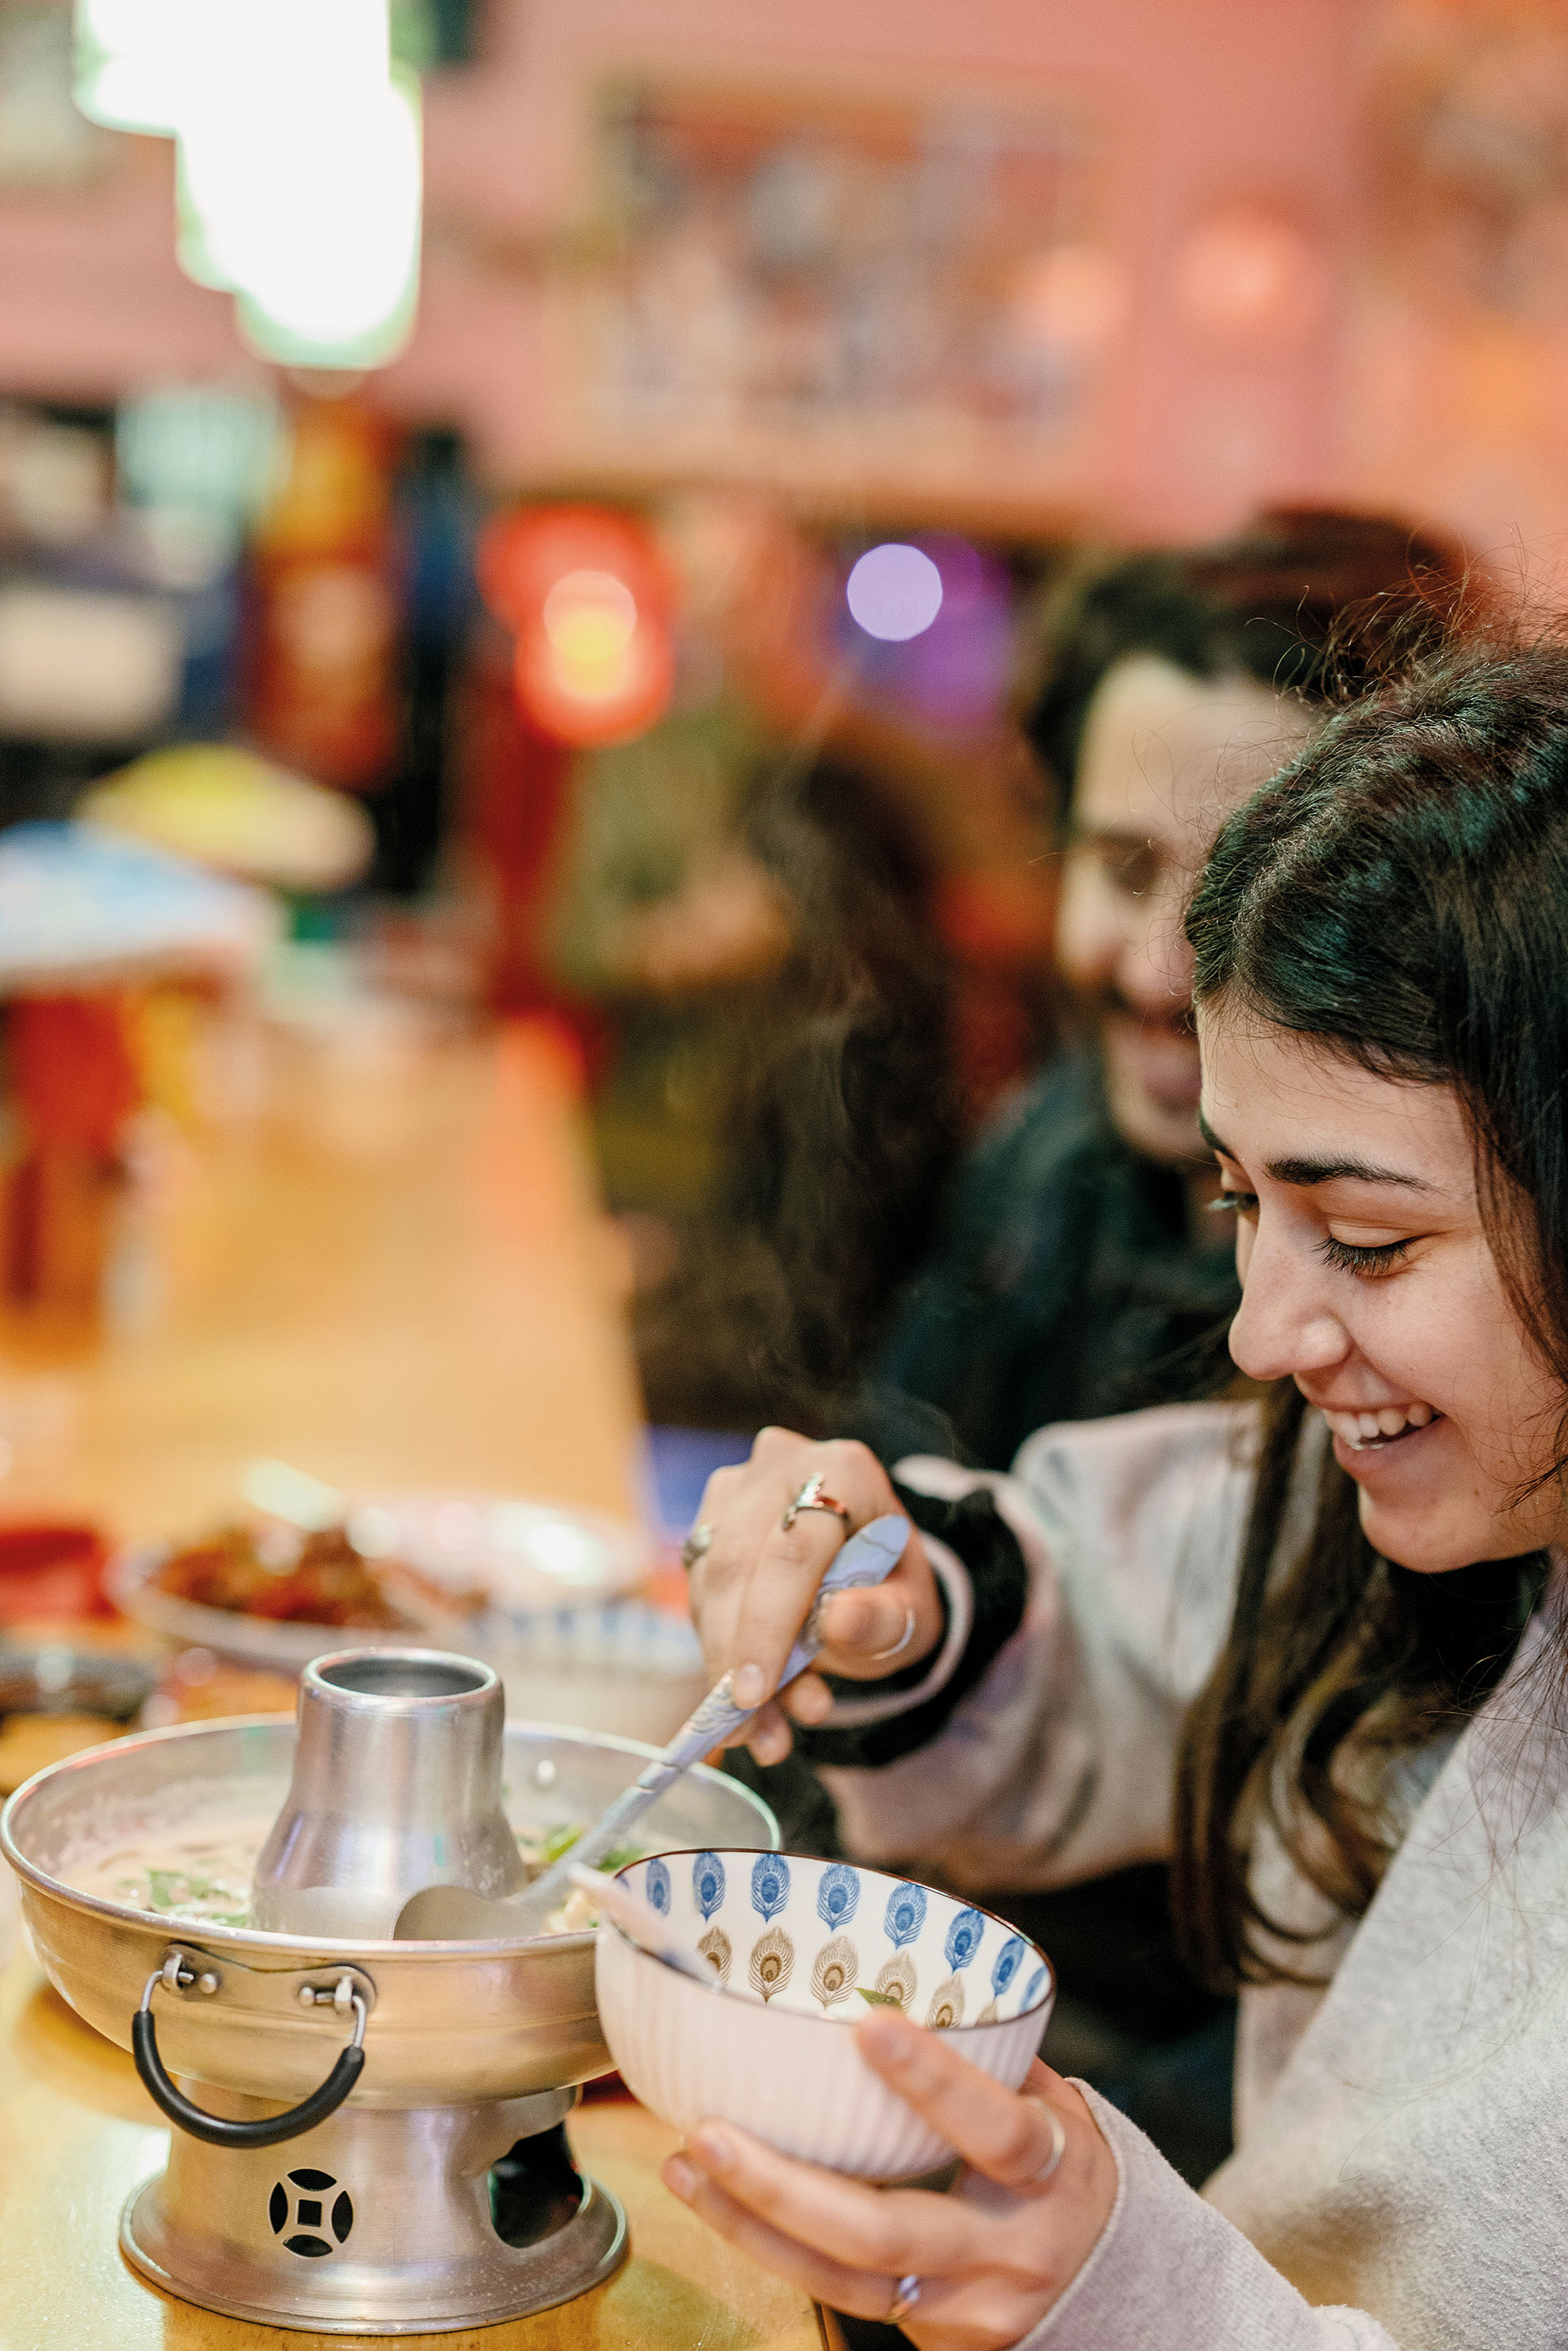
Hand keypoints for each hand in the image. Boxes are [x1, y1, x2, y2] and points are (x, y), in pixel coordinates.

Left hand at [662, 2008, 1118, 2349]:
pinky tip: (724, 2202)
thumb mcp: (1058, 2107)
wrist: (1125, 2296)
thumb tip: (905, 1971)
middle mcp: (1008, 2252)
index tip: (870, 2023)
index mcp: (1050, 2175)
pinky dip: (777, 2248)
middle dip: (787, 2187)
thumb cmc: (1073, 2176)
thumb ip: (991, 2054)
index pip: (996, 2131)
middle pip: (887, 2232)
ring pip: (844, 2280)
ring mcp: (964, 2307)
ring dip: (753, 2222)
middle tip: (713, 2130)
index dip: (936, 2080)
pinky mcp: (931, 2336)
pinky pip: (844, 2295)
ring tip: (687, 2164)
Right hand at [688, 1428, 944, 1764]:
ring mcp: (736, 1488)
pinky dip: (716, 1653)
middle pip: (737, 1566)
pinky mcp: (708, 1521)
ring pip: (708, 1583)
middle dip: (737, 1658)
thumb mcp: (912, 1615)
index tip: (755, 1694)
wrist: (873, 1572)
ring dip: (724, 1665)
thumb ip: (884, 1618)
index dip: (768, 1625)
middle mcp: (781, 1464)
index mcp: (844, 1469)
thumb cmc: (892, 1590)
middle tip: (753, 1731)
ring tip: (763, 1731)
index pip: (793, 1551)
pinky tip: (750, 1703)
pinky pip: (696, 1593)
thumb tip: (838, 1620)